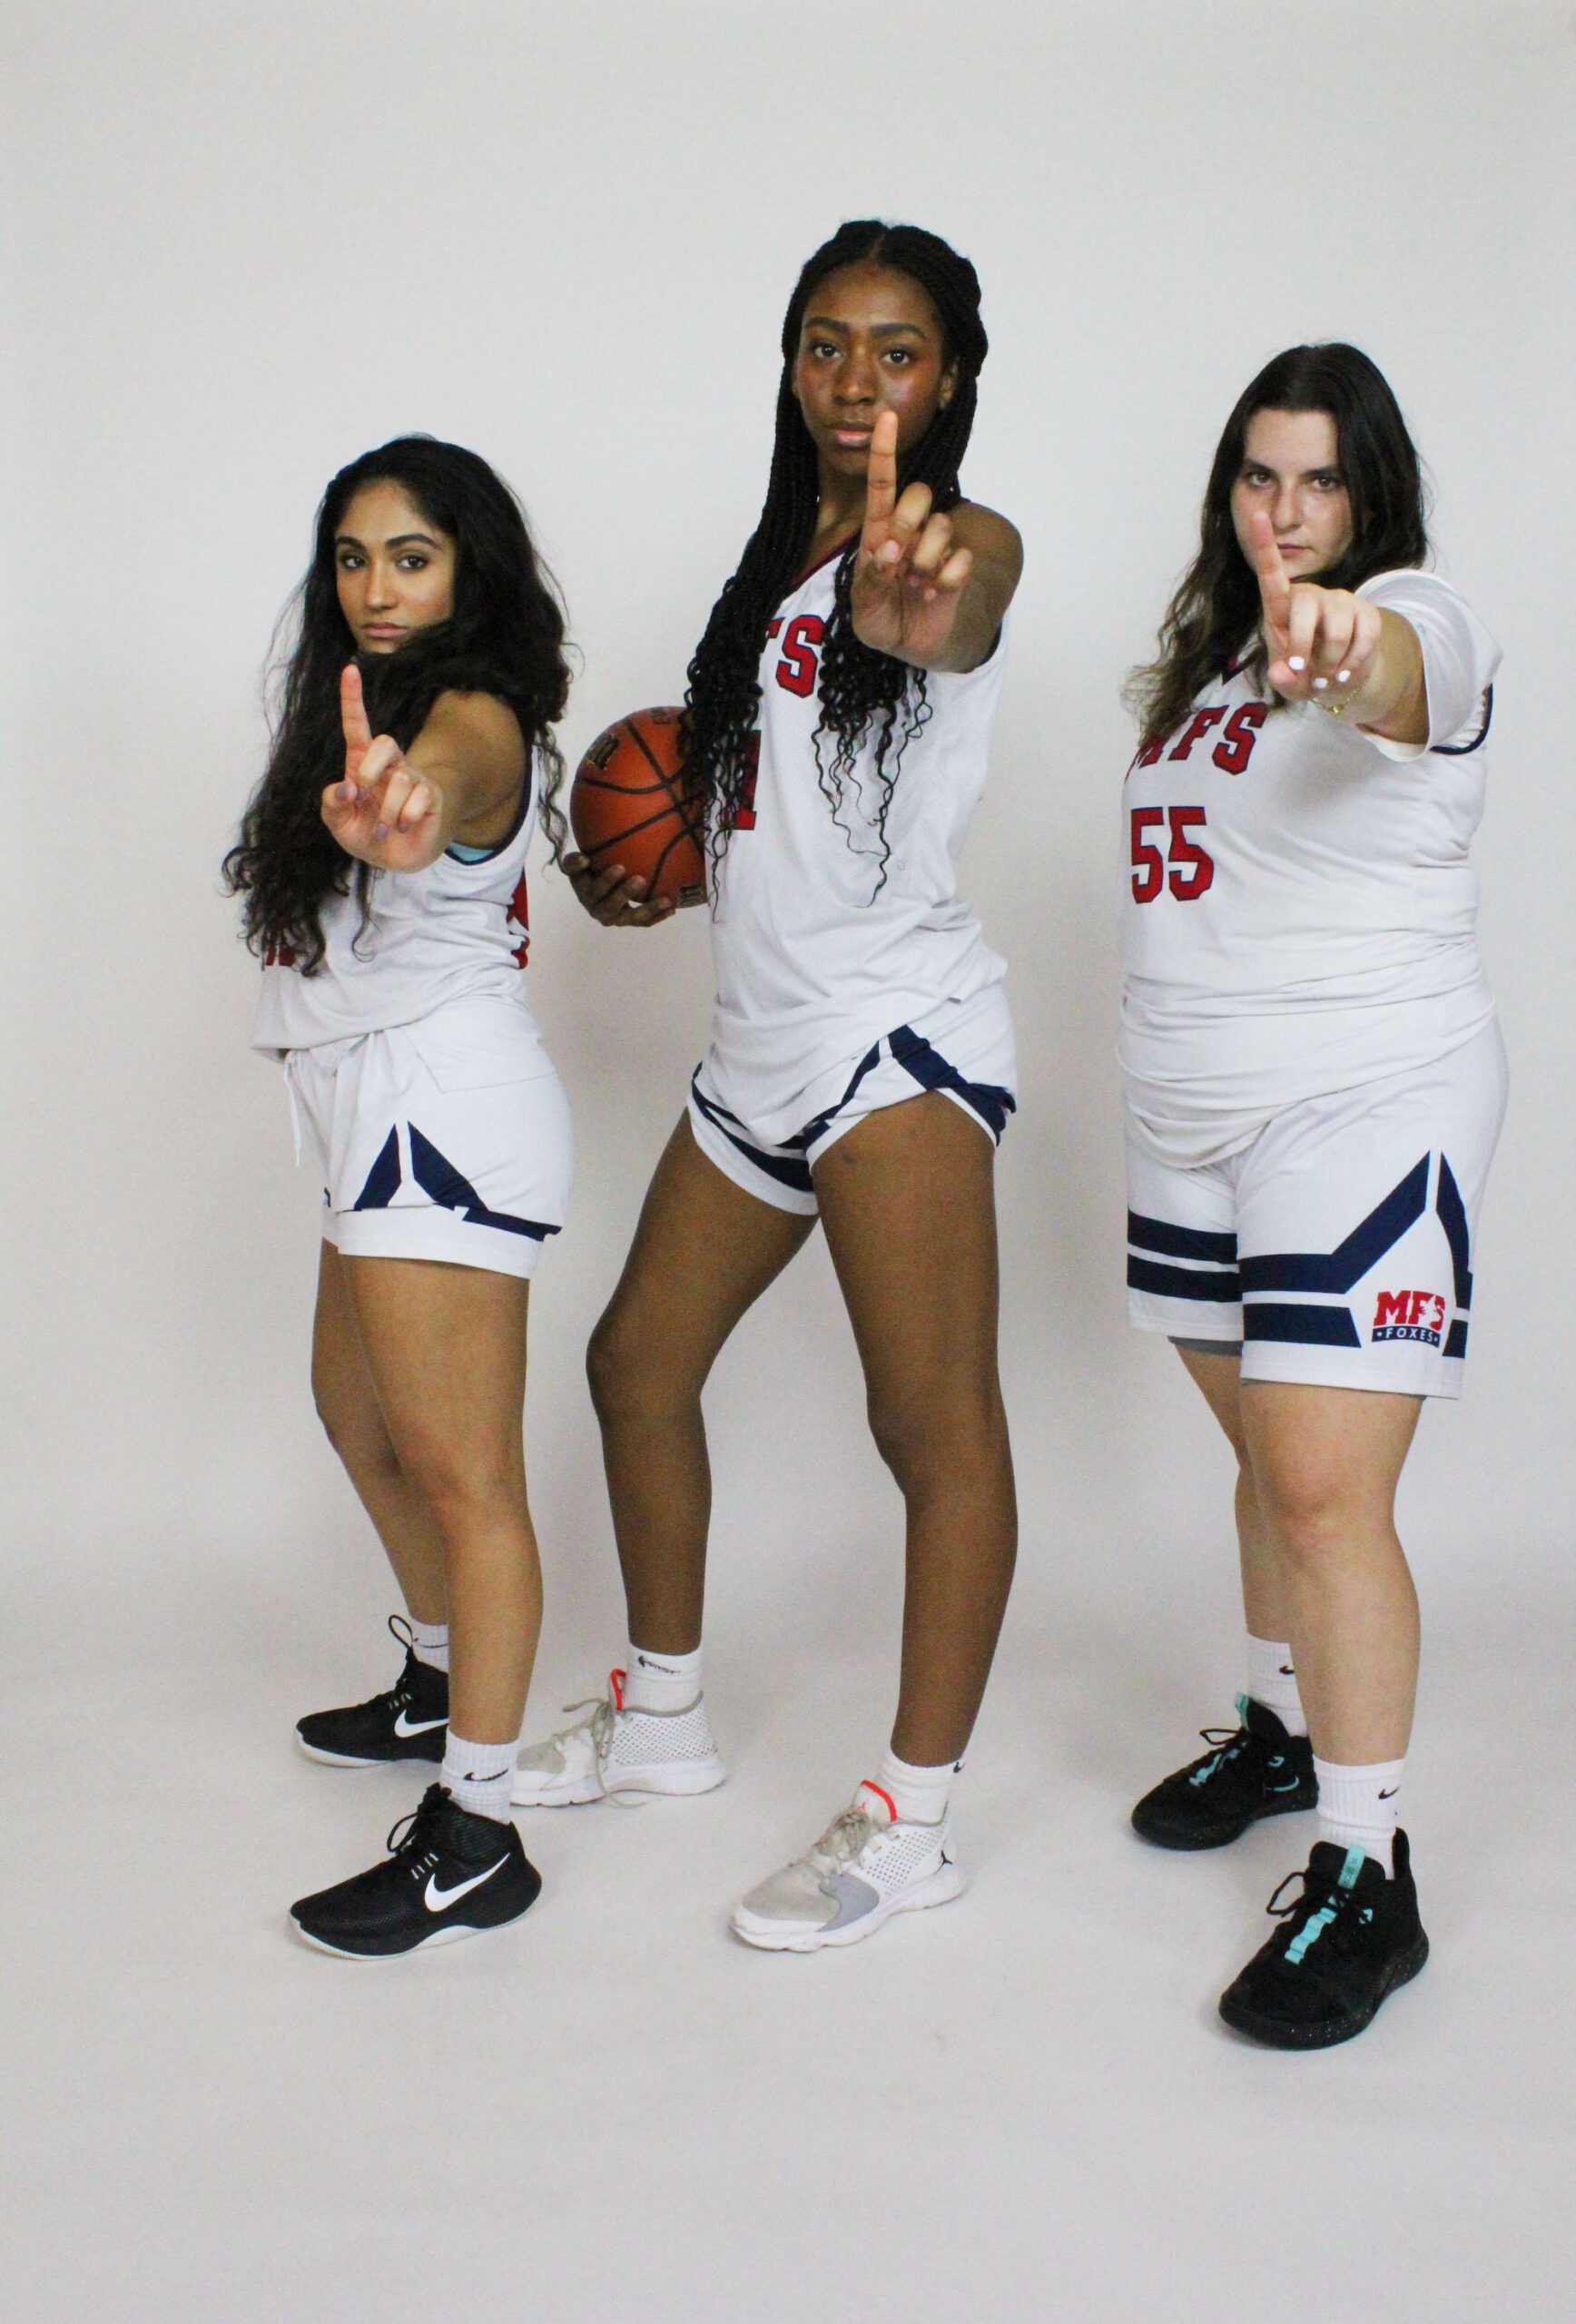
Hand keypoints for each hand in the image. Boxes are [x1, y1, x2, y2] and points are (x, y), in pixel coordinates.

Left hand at [321, 665, 443, 867]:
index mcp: (361, 765)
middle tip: (361, 793)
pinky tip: (403, 828)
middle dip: (370, 768)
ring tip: (384, 829)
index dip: (352, 699)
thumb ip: (331, 804)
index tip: (350, 669)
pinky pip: (418, 798)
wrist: (396, 859)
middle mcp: (388, 766)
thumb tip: (345, 788)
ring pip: (399, 781)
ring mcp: (412, 778)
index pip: (357, 727)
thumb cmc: (366, 833)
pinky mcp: (430, 795)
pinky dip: (404, 819)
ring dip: (386, 812)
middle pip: (385, 742)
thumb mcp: (338, 822)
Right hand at [562, 852, 675, 926]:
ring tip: (666, 900)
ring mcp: (616, 918)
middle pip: (612, 907)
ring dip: (649, 909)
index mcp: (585, 895)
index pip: (595, 890)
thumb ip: (574, 861)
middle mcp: (599, 910)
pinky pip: (644, 922)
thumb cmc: (587, 870)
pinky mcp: (629, 921)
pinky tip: (672, 908)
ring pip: (632, 918)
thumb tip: (584, 859)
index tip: (621, 866)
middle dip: (625, 894)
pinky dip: (658, 916)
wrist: (594, 884)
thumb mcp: (576, 865)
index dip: (607, 881)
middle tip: (640, 879)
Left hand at [849, 410, 973, 659]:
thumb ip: (871, 579)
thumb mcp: (864, 609)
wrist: (914, 646)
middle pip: (918, 495)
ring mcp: (935, 546)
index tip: (886, 417)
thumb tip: (888, 550)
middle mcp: (909, 530)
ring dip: (926, 562)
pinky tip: (933, 596)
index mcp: (878, 532)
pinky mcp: (959, 564)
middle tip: (898, 562)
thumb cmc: (882, 620)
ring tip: (916, 586)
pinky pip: (960, 559)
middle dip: (907, 526)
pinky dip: (944, 584)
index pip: (882, 485)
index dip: (885, 451)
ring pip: (941, 526)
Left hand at [1245, 511, 1382, 711]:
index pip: (1271, 574)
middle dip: (1303, 648)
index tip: (1257, 515)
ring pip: (1337, 633)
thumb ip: (1282, 681)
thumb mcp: (1289, 684)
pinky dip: (1352, 666)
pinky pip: (1363, 640)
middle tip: (1305, 676)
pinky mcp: (1367, 612)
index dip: (1264, 545)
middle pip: (1305, 609)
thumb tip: (1284, 674)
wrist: (1341, 681)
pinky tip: (1345, 674)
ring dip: (1330, 665)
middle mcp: (1312, 596)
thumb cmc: (1305, 676)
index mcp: (1282, 608)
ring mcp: (1341, 601)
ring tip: (1326, 677)